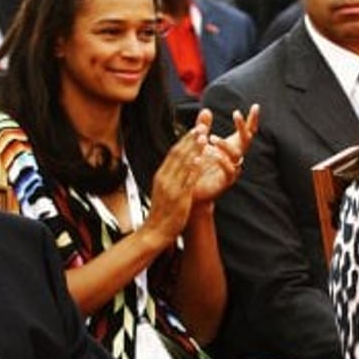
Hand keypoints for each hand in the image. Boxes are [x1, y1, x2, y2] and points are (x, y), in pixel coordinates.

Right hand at [141, 126, 205, 249]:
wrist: (155, 231)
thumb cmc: (161, 212)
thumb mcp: (164, 189)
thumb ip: (171, 175)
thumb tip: (180, 162)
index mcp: (161, 175)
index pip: (174, 152)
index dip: (186, 139)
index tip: (195, 128)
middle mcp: (165, 178)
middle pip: (178, 154)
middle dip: (191, 139)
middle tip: (202, 127)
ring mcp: (171, 187)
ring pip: (183, 164)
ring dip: (193, 149)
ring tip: (203, 138)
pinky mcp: (178, 198)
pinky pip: (186, 181)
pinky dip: (192, 169)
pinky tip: (199, 160)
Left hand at [192, 104, 259, 203]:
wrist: (193, 190)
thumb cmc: (200, 166)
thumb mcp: (200, 144)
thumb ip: (204, 127)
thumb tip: (206, 109)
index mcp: (233, 147)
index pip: (247, 131)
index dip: (252, 120)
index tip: (256, 106)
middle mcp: (236, 157)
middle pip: (246, 140)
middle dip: (242, 126)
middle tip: (236, 113)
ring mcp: (233, 169)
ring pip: (236, 155)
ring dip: (225, 144)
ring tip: (211, 138)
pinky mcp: (227, 181)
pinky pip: (228, 170)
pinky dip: (219, 161)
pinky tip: (207, 153)